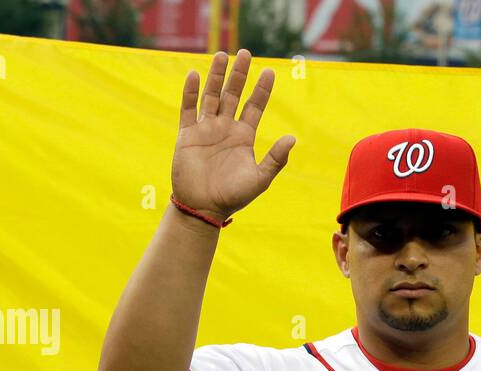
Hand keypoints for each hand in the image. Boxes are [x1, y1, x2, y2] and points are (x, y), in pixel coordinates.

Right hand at [172, 49, 295, 221]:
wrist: (203, 208)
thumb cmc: (233, 196)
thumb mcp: (260, 178)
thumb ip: (275, 158)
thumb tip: (292, 138)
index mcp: (244, 136)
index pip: (255, 106)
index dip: (262, 89)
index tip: (270, 71)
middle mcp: (225, 128)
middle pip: (233, 94)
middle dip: (239, 74)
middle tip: (245, 53)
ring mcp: (206, 129)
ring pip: (211, 96)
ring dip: (216, 76)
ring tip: (222, 55)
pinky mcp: (187, 135)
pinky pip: (188, 109)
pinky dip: (190, 92)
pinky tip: (193, 75)